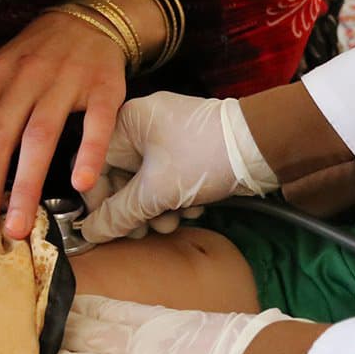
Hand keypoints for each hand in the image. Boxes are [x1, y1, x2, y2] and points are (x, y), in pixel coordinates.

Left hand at [0, 8, 126, 250]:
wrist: (89, 19)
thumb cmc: (41, 57)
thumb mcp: (5, 76)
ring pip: (41, 138)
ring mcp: (67, 83)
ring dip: (26, 186)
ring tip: (18, 226)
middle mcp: (28, 79)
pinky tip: (81, 185)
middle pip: (0, 144)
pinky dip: (89, 153)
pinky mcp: (105, 88)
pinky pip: (97, 124)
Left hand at [37, 295, 293, 353]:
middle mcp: (145, 352)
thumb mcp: (232, 326)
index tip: (68, 301)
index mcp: (169, 324)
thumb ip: (209, 332)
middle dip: (64, 333)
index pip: (117, 312)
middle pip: (93, 337)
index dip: (90, 308)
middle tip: (35, 328)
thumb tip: (219, 336)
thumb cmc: (264, 351)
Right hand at [78, 92, 278, 243]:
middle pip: (121, 176)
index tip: (107, 225)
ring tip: (172, 224)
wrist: (263, 147)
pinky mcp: (189, 151)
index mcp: (128, 120)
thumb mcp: (157, 191)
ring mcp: (168, 137)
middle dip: (133, 210)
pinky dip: (175, 199)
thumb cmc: (205, 157)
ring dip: (156, 210)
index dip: (98, 200)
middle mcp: (145, 124)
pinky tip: (192, 211)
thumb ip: (120, 214)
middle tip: (143, 232)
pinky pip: (168, 180)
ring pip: (146, 183)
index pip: (95, 163)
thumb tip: (91, 232)